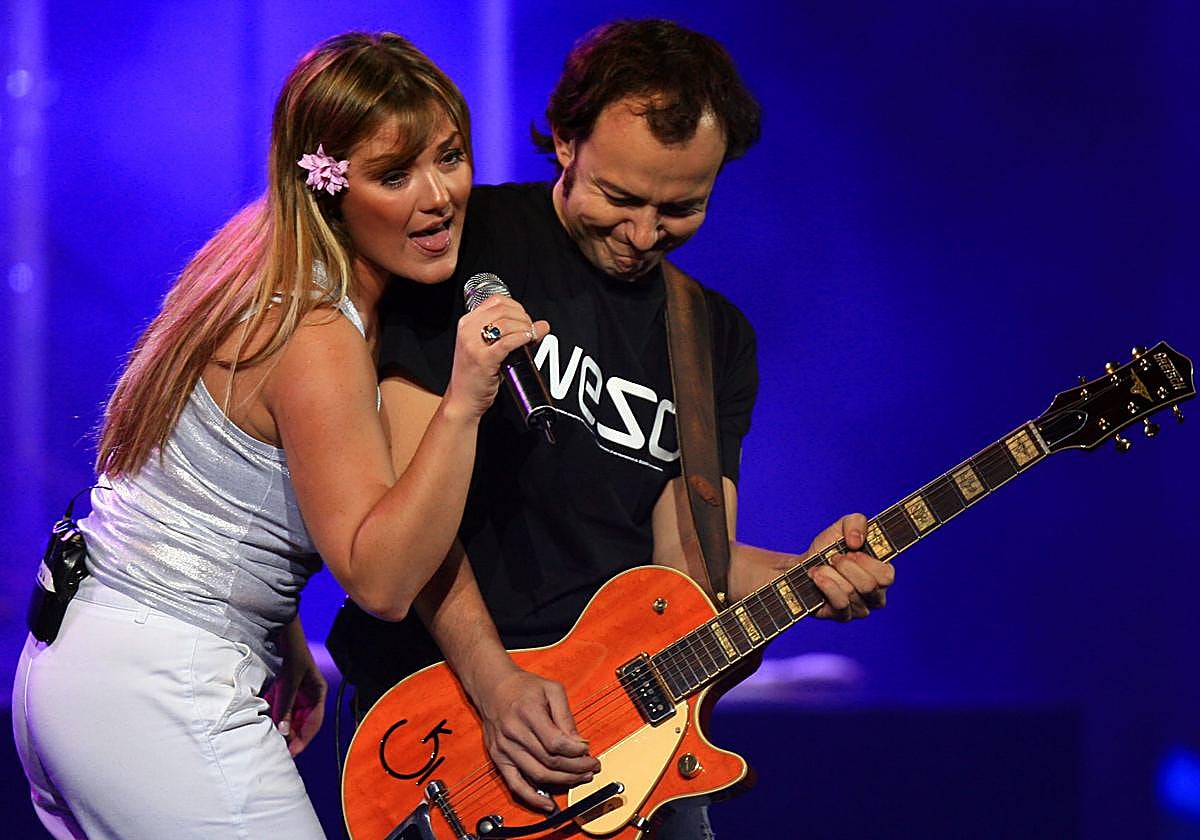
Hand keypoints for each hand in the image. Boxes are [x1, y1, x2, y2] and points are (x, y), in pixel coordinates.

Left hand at [264, 634, 327, 756]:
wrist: (283, 633)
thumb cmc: (293, 652)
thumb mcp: (290, 681)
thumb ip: (286, 706)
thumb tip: (283, 732)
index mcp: (319, 693)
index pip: (314, 722)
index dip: (304, 738)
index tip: (293, 751)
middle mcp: (310, 695)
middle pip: (302, 722)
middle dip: (292, 734)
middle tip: (280, 748)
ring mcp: (297, 693)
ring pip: (290, 716)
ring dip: (281, 725)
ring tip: (271, 738)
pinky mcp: (285, 690)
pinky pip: (280, 707)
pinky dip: (274, 714)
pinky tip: (266, 721)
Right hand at [445, 295, 550, 419]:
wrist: (463, 399)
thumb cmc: (475, 375)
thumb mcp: (490, 348)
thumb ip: (512, 334)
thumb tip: (541, 326)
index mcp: (467, 323)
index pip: (496, 301)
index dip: (517, 307)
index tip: (524, 319)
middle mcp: (468, 330)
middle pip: (503, 309)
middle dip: (523, 318)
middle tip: (530, 330)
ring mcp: (473, 344)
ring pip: (506, 323)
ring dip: (525, 328)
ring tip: (530, 337)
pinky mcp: (483, 359)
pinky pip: (507, 342)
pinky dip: (522, 339)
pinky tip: (527, 341)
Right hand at [473, 664, 600, 811]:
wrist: (493, 687)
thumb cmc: (523, 687)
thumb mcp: (551, 690)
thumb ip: (566, 716)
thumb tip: (579, 743)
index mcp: (528, 713)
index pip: (556, 742)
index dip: (576, 751)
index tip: (587, 750)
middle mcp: (514, 733)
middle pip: (550, 761)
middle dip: (576, 768)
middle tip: (592, 767)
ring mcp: (505, 748)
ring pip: (538, 775)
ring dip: (563, 781)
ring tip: (580, 778)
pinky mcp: (499, 759)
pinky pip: (515, 785)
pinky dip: (533, 798)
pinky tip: (549, 805)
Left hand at [807, 513, 894, 621]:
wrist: (801, 567)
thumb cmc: (827, 549)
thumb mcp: (841, 527)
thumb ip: (856, 522)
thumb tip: (857, 541)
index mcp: (882, 574)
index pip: (887, 576)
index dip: (866, 561)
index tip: (850, 550)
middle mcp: (875, 595)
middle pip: (869, 585)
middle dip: (846, 567)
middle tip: (834, 558)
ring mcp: (860, 609)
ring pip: (851, 593)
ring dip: (831, 574)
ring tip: (820, 568)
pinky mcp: (842, 617)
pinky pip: (841, 605)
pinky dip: (827, 586)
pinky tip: (817, 577)